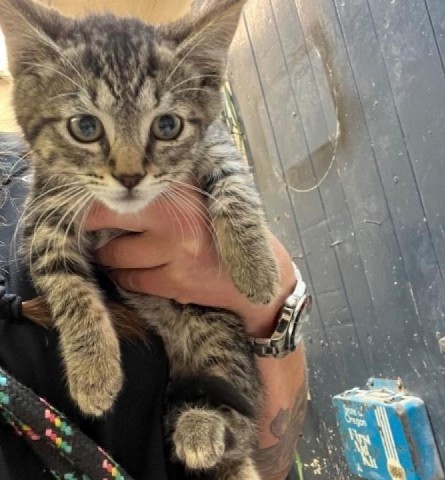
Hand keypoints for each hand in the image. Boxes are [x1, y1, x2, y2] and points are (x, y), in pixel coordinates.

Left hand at [85, 186, 295, 336]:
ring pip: (114, 254)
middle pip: (108, 212)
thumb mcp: (201, 201)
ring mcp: (178, 249)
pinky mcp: (177, 280)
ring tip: (118, 253)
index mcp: (187, 186)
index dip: (97, 188)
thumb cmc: (224, 236)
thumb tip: (116, 192)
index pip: (127, 179)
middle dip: (87, 221)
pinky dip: (128, 279)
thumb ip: (166, 191)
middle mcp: (181, 213)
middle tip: (82, 224)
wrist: (262, 282)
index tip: (84, 190)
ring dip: (110, 257)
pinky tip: (139, 273)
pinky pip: (131, 280)